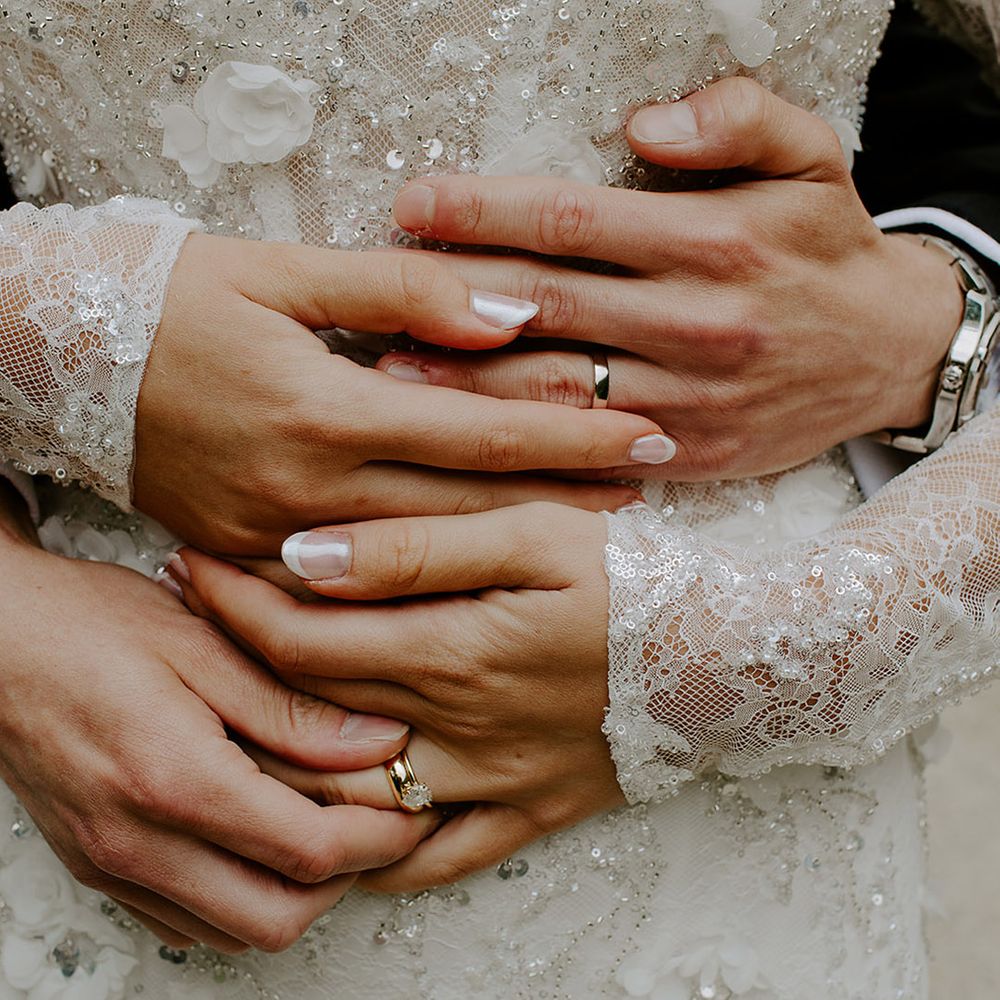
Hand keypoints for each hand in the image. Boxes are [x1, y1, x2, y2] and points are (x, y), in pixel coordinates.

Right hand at [0, 520, 433, 951]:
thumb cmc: (89, 625)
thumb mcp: (203, 643)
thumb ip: (291, 707)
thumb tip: (378, 743)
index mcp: (173, 781)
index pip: (307, 852)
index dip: (379, 840)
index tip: (415, 809)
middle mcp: (137, 844)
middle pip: (274, 919)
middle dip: (346, 881)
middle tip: (380, 825)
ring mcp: (112, 866)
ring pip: (232, 932)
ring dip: (296, 893)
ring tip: (330, 826)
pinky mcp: (99, 867)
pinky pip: (188, 920)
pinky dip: (242, 896)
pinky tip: (262, 839)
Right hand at [134, 234, 669, 553]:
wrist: (58, 359)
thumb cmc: (173, 299)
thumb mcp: (283, 273)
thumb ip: (402, 294)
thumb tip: (508, 311)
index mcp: (324, 409)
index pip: (482, 431)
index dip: (574, 435)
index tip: (650, 438)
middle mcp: (308, 488)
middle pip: (469, 505)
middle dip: (568, 498)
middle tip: (652, 492)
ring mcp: (277, 535)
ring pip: (423, 551)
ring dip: (513, 538)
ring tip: (595, 529)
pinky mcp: (248, 555)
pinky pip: (357, 578)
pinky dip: (429, 569)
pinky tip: (480, 563)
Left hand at [169, 502, 615, 891]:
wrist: (733, 657)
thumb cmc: (632, 578)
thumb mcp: (533, 534)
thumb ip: (416, 549)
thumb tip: (304, 556)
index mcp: (449, 652)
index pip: (301, 636)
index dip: (233, 600)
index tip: (189, 565)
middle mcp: (453, 731)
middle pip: (310, 708)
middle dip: (234, 659)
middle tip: (188, 617)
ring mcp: (488, 786)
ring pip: (349, 793)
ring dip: (279, 755)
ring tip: (230, 709)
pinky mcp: (526, 815)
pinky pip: (433, 859)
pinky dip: (376, 851)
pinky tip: (337, 832)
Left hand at [377, 77, 963, 480]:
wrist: (889, 355)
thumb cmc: (828, 252)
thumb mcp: (813, 157)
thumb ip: (737, 119)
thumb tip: (645, 126)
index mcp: (715, 244)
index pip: (571, 221)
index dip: (484, 213)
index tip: (416, 206)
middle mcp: (696, 325)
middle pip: (546, 304)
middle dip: (454, 292)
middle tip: (378, 287)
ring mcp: (689, 400)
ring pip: (555, 387)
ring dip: (468, 380)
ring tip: (393, 367)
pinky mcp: (689, 455)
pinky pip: (589, 451)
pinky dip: (526, 444)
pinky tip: (470, 436)